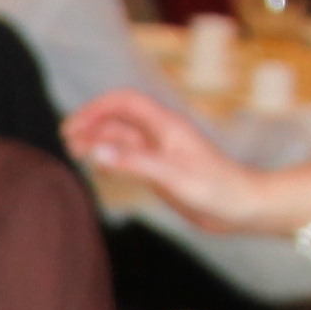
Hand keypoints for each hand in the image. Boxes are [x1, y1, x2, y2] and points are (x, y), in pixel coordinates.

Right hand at [64, 87, 276, 229]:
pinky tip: (100, 171)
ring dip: (98, 141)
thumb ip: (133, 163)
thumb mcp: (172, 176)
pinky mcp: (162, 170)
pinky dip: (111, 159)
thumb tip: (96, 152)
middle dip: (91, 124)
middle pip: (118, 119)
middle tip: (67, 142)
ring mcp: (161, 152)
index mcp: (165, 125)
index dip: (97, 108)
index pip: (125, 102)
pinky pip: (129, 158)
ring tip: (75, 153)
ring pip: (122, 138)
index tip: (74, 126)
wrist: (243, 207)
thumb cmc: (216, 189)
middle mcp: (161, 134)